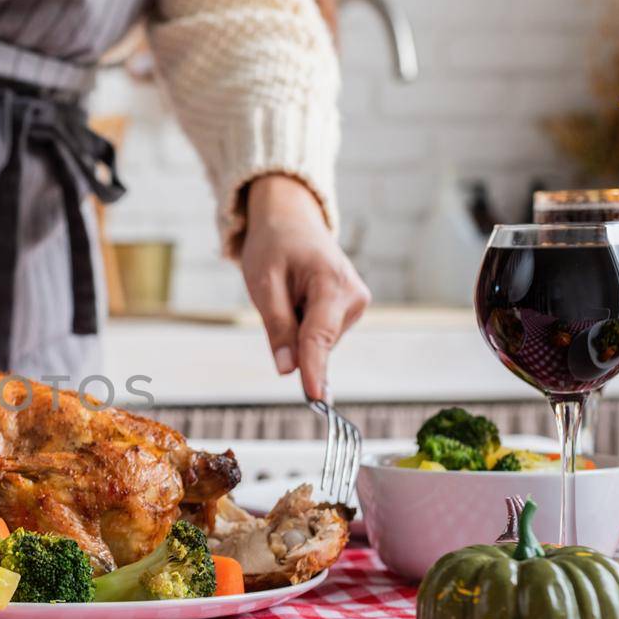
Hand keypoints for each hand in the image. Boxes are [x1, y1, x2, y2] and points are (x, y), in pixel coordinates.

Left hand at [240, 174, 370, 401]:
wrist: (291, 220)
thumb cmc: (274, 245)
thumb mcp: (263, 283)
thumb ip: (277, 326)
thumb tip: (287, 369)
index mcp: (332, 283)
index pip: (320, 337)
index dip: (315, 370)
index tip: (315, 399)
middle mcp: (353, 296)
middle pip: (317, 343)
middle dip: (292, 335)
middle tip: (278, 296)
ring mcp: (356, 303)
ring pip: (319, 342)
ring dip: (297, 328)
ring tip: (290, 291)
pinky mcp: (351, 309)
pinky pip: (321, 334)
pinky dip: (304, 324)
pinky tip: (300, 298)